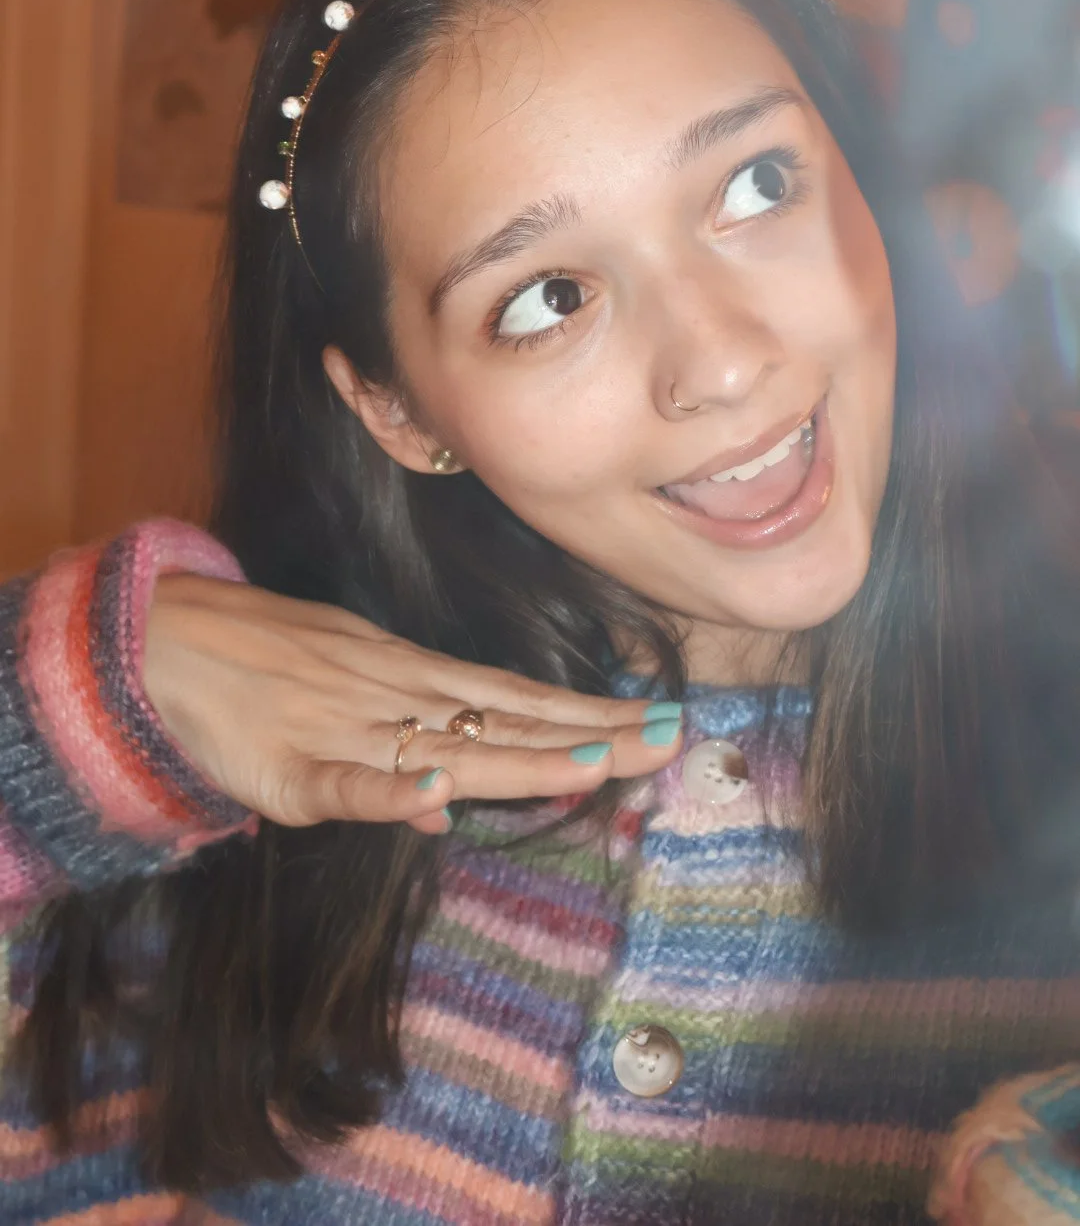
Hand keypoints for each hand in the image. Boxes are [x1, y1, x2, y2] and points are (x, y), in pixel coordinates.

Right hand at [145, 575, 682, 835]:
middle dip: (588, 732)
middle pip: (506, 719)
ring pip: (446, 744)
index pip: (515, 699)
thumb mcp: (342, 697)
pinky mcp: (289, 768)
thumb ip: (394, 756)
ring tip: (594, 762)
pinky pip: (344, 781)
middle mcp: (395, 694)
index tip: (655, 722)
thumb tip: (444, 812)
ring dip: (519, 757)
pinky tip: (435, 795)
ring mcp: (347, 726)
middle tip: (669, 740)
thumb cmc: (257, 666)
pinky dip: (388, 786)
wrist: (162, 641)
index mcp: (410, 678)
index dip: (584, 713)